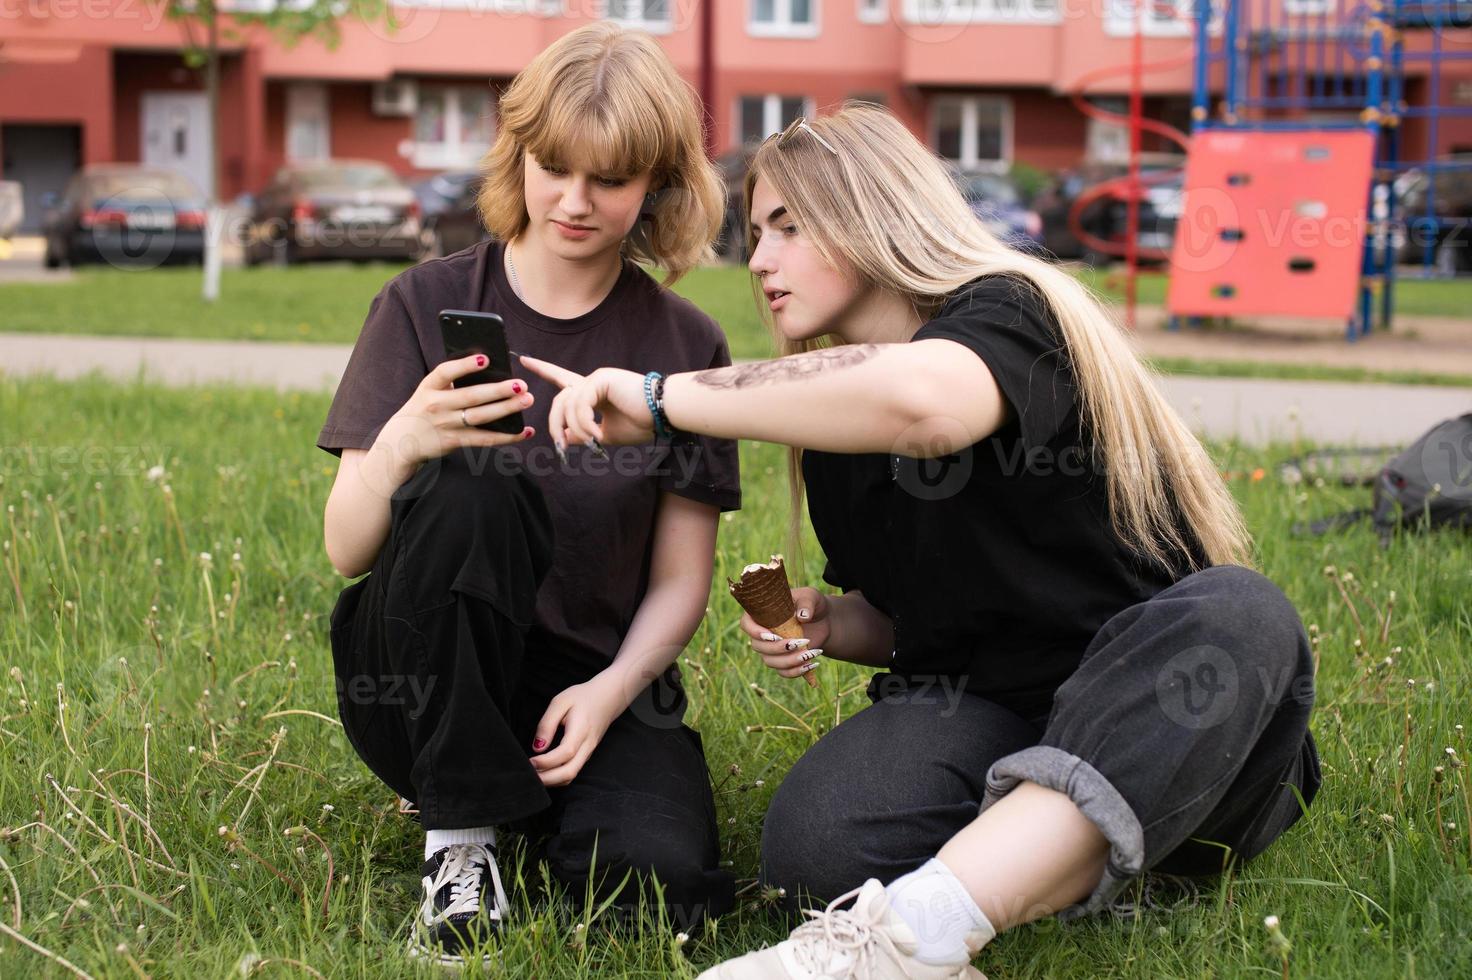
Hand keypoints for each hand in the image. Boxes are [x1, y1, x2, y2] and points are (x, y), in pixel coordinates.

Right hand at [376, 354, 533, 468]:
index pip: (445, 372)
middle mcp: (436, 405)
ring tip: (526, 400)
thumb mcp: (430, 390)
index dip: (465, 365)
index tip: (485, 359)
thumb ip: (452, 381)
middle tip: (521, 384)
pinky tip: (525, 431)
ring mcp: (446, 425)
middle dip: (498, 390)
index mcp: (429, 386)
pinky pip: (485, 439)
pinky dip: (507, 436)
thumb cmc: (425, 408)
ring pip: (481, 417)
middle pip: (471, 396)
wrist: (402, 440)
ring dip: (506, 409)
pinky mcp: (455, 441)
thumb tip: (489, 369)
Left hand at [518, 356, 654, 449]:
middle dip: (554, 424)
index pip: (562, 379)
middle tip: (560, 446)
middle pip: (558, 400)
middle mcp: (591, 381)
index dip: (543, 369)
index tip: (524, 359)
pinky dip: (584, 423)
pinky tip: (597, 435)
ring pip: (567, 404)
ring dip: (575, 428)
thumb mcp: (606, 434)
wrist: (663, 413)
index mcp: (593, 392)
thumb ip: (584, 433)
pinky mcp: (600, 379)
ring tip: (591, 442)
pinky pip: (579, 404)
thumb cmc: (642, 423)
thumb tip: (564, 437)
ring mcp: (596, 378)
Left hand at [528, 675, 625, 786]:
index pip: (565, 753)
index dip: (546, 762)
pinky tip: (544, 772)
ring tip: (533, 775)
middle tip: (528, 775)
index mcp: (581, 730)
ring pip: (571, 776)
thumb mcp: (561, 702)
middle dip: (547, 779)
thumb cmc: (582, 697)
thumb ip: (547, 724)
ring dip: (551, 781)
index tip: (530, 761)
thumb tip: (538, 747)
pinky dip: (557, 778)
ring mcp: (588, 752)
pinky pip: (572, 772)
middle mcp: (587, 746)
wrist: (607, 698)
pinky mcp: (585, 755)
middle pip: (569, 772)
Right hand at [739, 587, 830, 678]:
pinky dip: (797, 671)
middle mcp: (763, 633)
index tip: (772, 635)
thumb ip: (806, 603)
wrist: (823, 620)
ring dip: (789, 661)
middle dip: (777, 648)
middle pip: (758, 646)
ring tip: (810, 654)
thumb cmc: (811, 604)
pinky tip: (812, 664)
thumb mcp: (811, 597)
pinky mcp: (783, 661)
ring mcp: (771, 649)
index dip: (754, 632)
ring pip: (770, 661)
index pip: (746, 624)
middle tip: (799, 643)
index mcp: (762, 614)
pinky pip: (783, 672)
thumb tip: (802, 616)